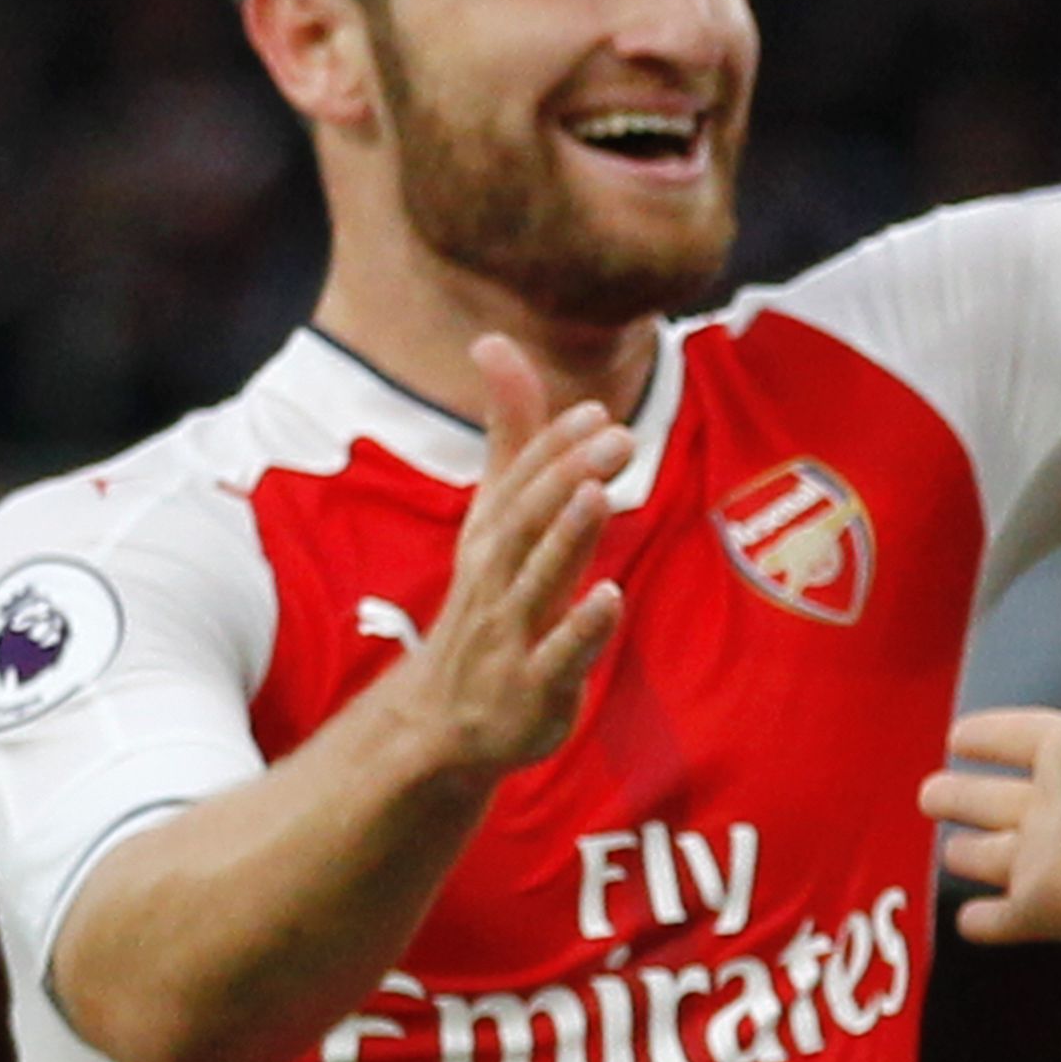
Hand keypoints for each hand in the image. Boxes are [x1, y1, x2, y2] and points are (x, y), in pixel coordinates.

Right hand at [386, 335, 626, 781]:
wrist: (447, 719)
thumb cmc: (490, 602)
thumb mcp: (497, 520)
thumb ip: (513, 437)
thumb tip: (495, 342)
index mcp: (490, 537)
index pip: (519, 483)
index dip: (554, 446)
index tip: (594, 410)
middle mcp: (495, 577)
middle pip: (526, 521)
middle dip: (565, 476)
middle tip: (613, 434)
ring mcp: (512, 632)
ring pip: (536, 580)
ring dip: (566, 536)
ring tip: (597, 491)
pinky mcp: (535, 685)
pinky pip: (559, 655)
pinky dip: (583, 626)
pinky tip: (612, 596)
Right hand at [924, 543, 1060, 944]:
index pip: (1014, 738)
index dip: (987, 735)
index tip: (959, 734)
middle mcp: (1052, 806)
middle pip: (995, 801)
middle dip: (962, 795)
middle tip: (929, 791)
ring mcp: (1043, 861)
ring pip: (994, 858)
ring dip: (970, 854)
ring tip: (940, 847)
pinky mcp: (1037, 909)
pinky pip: (1001, 920)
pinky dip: (982, 924)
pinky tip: (964, 923)